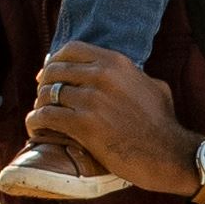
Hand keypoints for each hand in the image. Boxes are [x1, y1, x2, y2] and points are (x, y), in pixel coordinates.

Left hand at [28, 47, 204, 194]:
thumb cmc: (164, 124)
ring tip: (39, 117)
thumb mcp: (154, 87)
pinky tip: (35, 129)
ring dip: (40, 106)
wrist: (169, 154)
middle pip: (55, 71)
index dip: (55, 60)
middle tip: (42, 99)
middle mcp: (102, 76)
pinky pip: (46, 117)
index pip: (71, 49)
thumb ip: (135, 76)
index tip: (49, 73)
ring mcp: (92, 100)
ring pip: (47, 95)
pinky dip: (35, 123)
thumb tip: (130, 74)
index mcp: (116, 63)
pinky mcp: (83, 125)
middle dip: (44, 85)